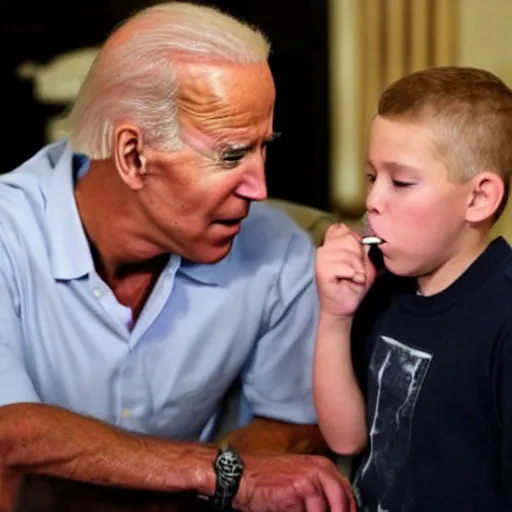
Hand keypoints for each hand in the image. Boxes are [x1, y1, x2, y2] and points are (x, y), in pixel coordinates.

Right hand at [235, 454, 354, 511]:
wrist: (244, 477)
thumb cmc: (271, 479)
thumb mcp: (302, 477)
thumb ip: (323, 490)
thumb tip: (341, 509)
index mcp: (324, 466)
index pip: (348, 495)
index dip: (349, 510)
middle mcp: (319, 471)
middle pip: (342, 505)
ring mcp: (308, 482)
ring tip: (295, 508)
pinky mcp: (296, 493)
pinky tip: (287, 508)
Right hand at [316, 224, 375, 316]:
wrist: (344, 306)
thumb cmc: (354, 285)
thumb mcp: (364, 264)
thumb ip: (364, 249)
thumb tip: (364, 242)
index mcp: (332, 244)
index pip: (340, 228)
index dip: (353, 238)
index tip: (357, 254)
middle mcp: (323, 248)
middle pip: (347, 237)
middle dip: (358, 255)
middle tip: (356, 270)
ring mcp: (320, 259)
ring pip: (347, 254)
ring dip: (357, 268)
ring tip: (354, 277)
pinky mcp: (321, 271)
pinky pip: (342, 266)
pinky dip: (352, 275)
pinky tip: (349, 281)